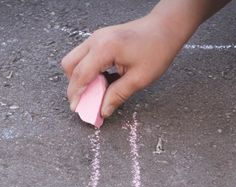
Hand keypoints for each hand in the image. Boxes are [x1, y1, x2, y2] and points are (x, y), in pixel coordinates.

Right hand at [61, 15, 182, 117]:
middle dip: (74, 85)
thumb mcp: (139, 79)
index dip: (76, 94)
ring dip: (80, 77)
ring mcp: (97, 37)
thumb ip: (118, 95)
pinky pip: (85, 56)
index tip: (77, 109)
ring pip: (75, 59)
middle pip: (70, 65)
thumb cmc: (157, 49)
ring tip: (96, 92)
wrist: (165, 27)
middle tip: (86, 101)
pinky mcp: (101, 38)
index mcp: (104, 49)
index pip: (80, 74)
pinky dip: (88, 70)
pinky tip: (102, 81)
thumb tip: (103, 110)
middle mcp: (96, 40)